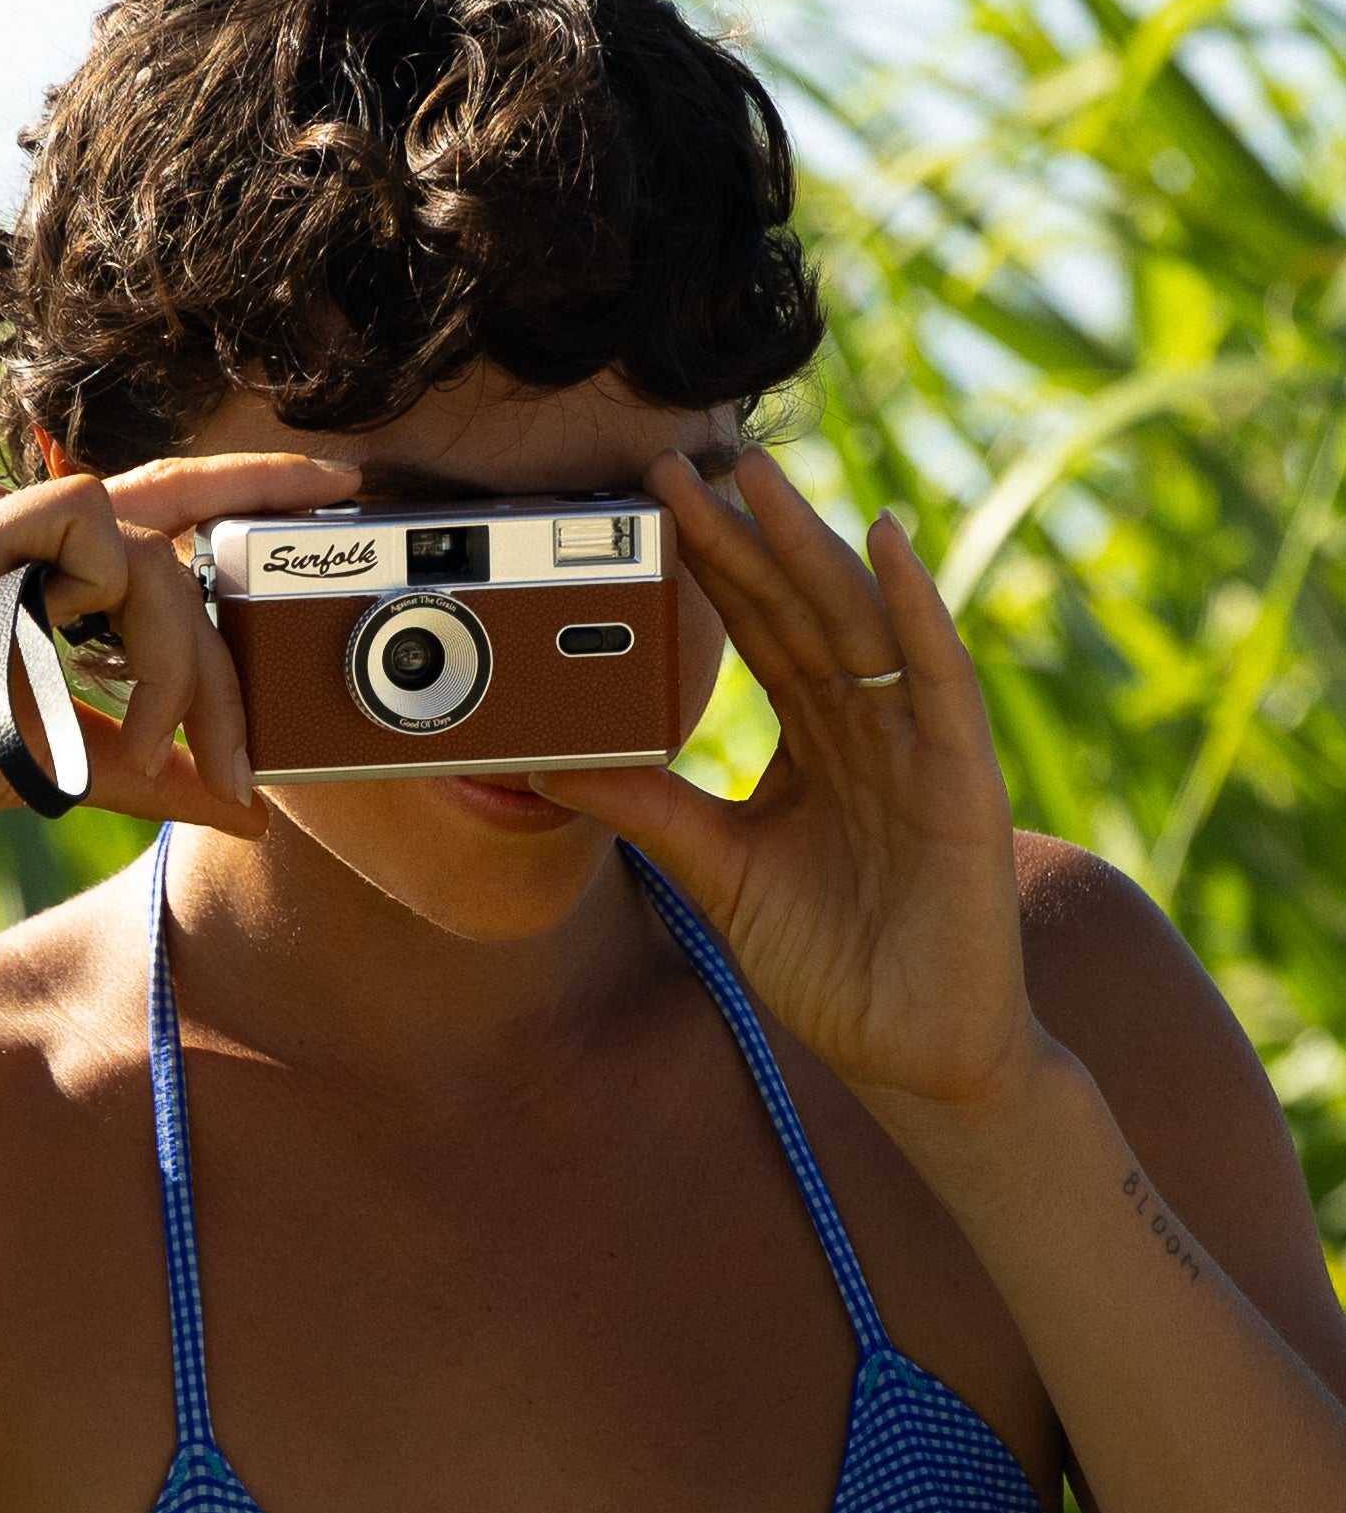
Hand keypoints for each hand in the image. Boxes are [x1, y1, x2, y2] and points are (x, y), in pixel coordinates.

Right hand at [0, 455, 349, 851]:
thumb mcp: (54, 769)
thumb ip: (147, 776)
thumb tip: (243, 810)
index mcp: (46, 568)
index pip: (178, 517)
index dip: (263, 495)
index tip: (343, 509)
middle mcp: (27, 534)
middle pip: (181, 548)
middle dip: (228, 670)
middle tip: (235, 775)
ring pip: (147, 549)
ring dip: (173, 662)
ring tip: (146, 751)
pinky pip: (81, 521)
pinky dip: (111, 602)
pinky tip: (87, 679)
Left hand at [537, 447, 1037, 1117]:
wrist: (910, 1051)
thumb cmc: (831, 964)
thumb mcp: (718, 870)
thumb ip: (649, 807)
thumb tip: (552, 761)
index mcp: (814, 737)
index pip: (757, 629)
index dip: (708, 566)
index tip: (651, 505)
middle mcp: (866, 724)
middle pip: (799, 607)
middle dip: (742, 535)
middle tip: (682, 461)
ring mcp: (917, 743)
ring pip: (858, 621)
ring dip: (809, 544)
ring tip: (756, 477)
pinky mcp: (961, 777)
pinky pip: (937, 675)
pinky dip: (914, 605)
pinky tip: (885, 542)